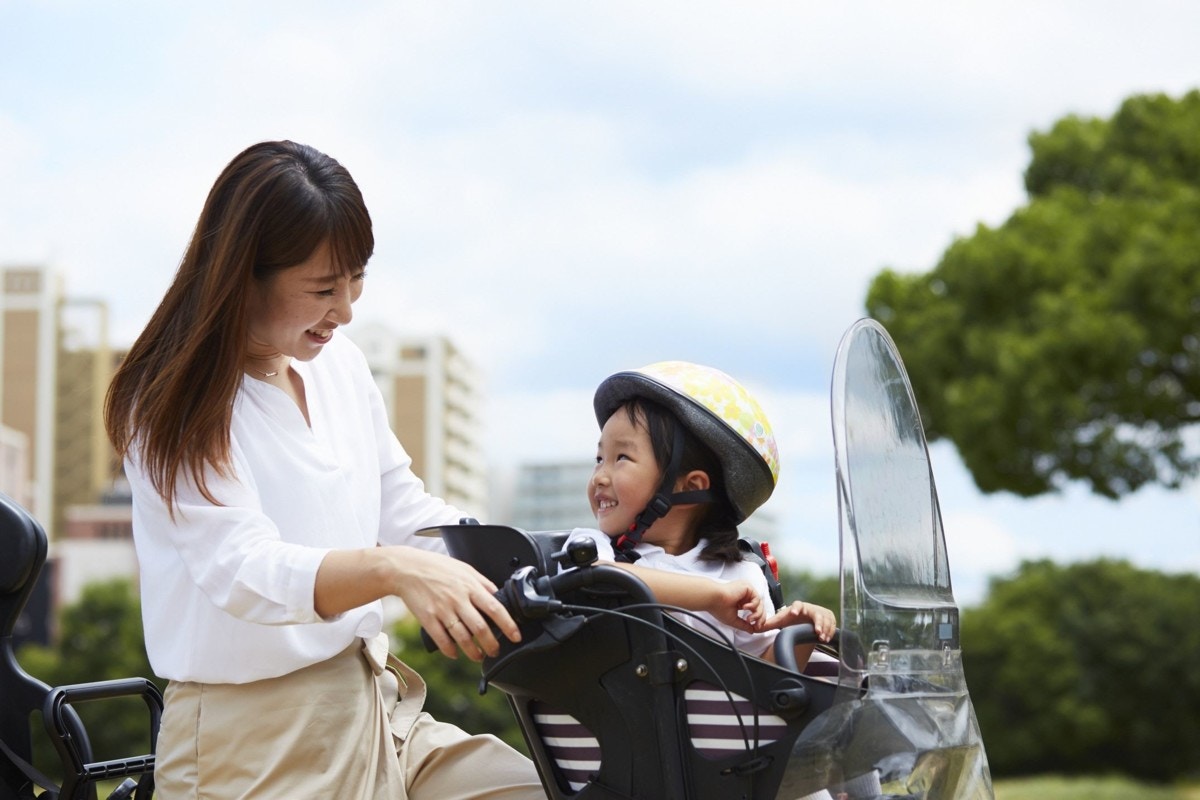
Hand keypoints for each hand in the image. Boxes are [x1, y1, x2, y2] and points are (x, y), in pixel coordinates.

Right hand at [380, 547, 521, 661]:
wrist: (407, 569)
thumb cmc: (436, 567)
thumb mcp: (465, 569)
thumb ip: (482, 583)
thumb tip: (498, 595)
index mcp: (470, 586)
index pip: (495, 608)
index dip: (508, 624)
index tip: (515, 636)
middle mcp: (458, 599)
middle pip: (480, 627)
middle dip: (491, 644)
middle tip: (496, 651)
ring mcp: (442, 610)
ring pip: (462, 637)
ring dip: (473, 651)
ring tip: (479, 656)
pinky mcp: (427, 618)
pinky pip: (441, 639)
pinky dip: (450, 650)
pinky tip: (455, 654)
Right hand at [705, 579, 765, 631]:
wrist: (713, 598)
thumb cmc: (718, 607)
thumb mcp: (733, 620)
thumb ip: (743, 625)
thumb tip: (751, 630)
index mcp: (740, 601)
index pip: (753, 610)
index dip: (756, 619)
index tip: (755, 627)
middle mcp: (744, 595)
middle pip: (759, 607)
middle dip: (760, 618)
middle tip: (757, 625)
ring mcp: (746, 591)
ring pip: (760, 604)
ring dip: (757, 614)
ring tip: (749, 619)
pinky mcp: (747, 587)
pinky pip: (757, 598)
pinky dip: (754, 606)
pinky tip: (744, 608)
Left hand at [761, 600, 836, 640]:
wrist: (804, 619)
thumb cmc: (792, 619)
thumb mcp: (781, 621)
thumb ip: (769, 624)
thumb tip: (754, 628)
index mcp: (798, 607)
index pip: (798, 604)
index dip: (796, 608)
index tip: (795, 613)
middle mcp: (810, 608)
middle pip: (816, 613)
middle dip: (818, 622)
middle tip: (817, 631)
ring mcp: (821, 612)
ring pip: (825, 619)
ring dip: (825, 628)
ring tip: (822, 638)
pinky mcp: (829, 617)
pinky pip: (832, 624)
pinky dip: (830, 631)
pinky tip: (827, 637)